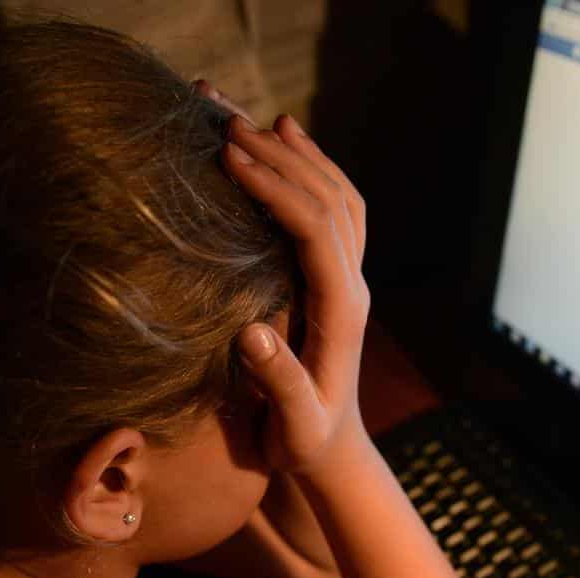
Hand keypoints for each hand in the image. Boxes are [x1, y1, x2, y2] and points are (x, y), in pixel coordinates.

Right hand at [215, 104, 369, 480]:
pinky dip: (314, 173)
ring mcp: (349, 278)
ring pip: (337, 197)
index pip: (315, 228)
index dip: (275, 188)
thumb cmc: (304, 444)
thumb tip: (253, 335)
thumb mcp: (293, 427)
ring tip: (256, 119)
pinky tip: (289, 151)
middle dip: (280, 156)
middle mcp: (352, 284)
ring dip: (299, 155)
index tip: (228, 158)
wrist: (332, 455)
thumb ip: (280, 384)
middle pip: (328, 199)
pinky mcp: (336, 280)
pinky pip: (337, 212)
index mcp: (342, 309)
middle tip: (227, 119)